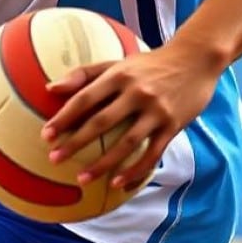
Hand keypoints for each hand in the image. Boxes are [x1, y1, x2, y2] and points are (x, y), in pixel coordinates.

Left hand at [40, 45, 221, 189]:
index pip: (85, 98)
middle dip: (76, 143)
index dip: (64, 117)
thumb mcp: (118, 62)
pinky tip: (118, 183)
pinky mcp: (173, 125)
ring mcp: (156, 110)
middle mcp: (136, 92)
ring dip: (103, 164)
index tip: (46, 135)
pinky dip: (134, 170)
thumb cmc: (150, 63)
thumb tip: (50, 88)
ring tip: (83, 178)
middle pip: (101, 122)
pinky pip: (151, 153)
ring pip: (126, 143)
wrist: (195, 59)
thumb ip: (85, 74)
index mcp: (119, 75)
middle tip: (54, 159)